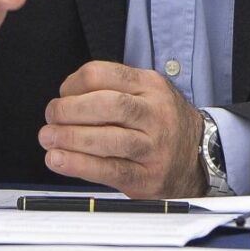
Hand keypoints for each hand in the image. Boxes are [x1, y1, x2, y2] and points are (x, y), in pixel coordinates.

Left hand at [40, 61, 207, 197]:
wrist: (200, 155)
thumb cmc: (163, 122)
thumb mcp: (147, 93)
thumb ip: (112, 91)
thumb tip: (65, 100)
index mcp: (150, 85)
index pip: (103, 74)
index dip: (73, 84)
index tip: (62, 95)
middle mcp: (155, 112)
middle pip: (106, 105)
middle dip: (69, 111)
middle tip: (51, 118)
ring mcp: (154, 146)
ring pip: (107, 139)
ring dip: (70, 138)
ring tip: (49, 139)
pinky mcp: (148, 176)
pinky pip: (110, 170)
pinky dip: (79, 165)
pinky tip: (60, 160)